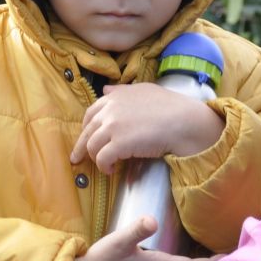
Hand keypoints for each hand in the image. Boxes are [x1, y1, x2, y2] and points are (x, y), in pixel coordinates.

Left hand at [68, 83, 223, 173]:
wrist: (183, 121)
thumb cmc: (170, 107)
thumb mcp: (144, 90)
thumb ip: (122, 91)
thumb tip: (105, 90)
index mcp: (115, 97)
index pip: (91, 114)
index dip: (86, 128)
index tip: (85, 139)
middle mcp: (110, 110)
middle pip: (87, 132)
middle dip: (80, 148)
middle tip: (77, 160)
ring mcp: (113, 127)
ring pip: (92, 147)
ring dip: (96, 159)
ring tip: (106, 165)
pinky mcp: (118, 144)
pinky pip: (102, 159)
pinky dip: (104, 167)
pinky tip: (111, 170)